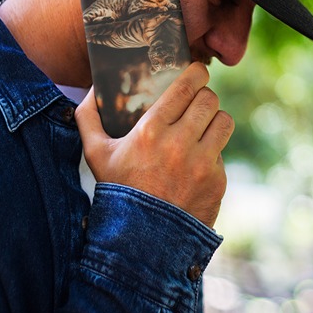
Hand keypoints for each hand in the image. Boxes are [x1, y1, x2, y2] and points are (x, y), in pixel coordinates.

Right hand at [75, 63, 232, 227]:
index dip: (197, 73)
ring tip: (203, 126)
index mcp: (151, 130)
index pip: (187, 87)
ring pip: (224, 121)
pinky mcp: (217, 181)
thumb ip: (88, 118)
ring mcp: (202, 163)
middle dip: (205, 96)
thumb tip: (91, 90)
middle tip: (198, 102)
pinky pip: (222, 153)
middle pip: (209, 99)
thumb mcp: (95, 154)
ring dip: (214, 120)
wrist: (141, 240)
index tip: (197, 72)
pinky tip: (196, 162)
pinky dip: (212, 154)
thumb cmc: (117, 191)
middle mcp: (180, 143)